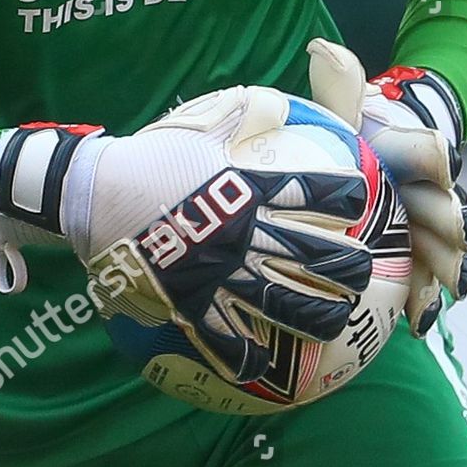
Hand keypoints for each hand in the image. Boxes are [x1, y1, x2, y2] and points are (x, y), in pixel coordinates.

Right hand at [0, 86, 378, 382]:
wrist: (99, 192)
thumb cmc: (151, 155)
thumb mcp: (203, 122)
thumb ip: (245, 114)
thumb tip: (278, 101)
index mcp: (247, 189)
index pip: (308, 191)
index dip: (342, 197)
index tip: (367, 200)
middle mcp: (242, 232)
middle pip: (307, 253)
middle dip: (344, 265)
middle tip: (366, 272)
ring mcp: (219, 269)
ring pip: (279, 299)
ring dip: (314, 312)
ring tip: (339, 322)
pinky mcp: (190, 297)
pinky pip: (222, 333)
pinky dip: (244, 352)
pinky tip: (262, 366)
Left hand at [306, 38, 466, 336]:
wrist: (371, 166)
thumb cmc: (358, 138)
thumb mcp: (347, 112)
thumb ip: (340, 86)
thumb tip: (320, 47)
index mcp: (416, 152)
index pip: (433, 151)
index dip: (434, 159)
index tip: (440, 166)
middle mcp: (432, 191)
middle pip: (447, 209)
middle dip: (446, 227)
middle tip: (441, 244)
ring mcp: (428, 229)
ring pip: (445, 250)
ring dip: (440, 271)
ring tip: (430, 297)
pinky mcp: (417, 261)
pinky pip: (428, 282)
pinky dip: (424, 301)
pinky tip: (414, 322)